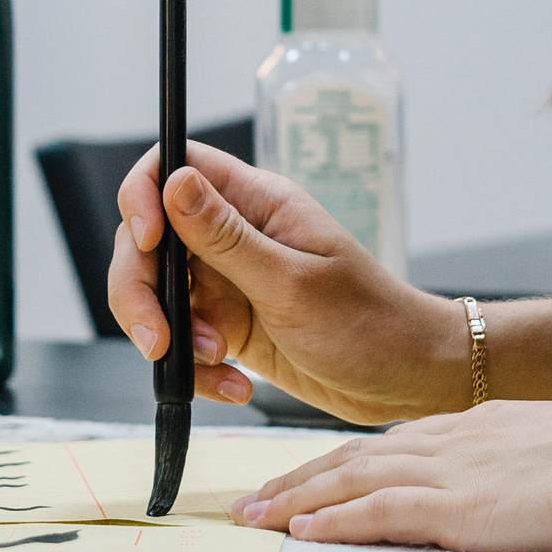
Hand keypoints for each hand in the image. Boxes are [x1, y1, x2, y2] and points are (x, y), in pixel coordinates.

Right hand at [106, 141, 468, 424]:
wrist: (410, 379)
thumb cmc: (370, 323)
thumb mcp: (293, 283)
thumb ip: (225, 237)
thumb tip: (172, 182)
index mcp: (256, 203)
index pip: (175, 167)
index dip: (143, 196)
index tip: (145, 241)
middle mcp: (236, 235)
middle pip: (150, 239)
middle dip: (141, 290)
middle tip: (157, 340)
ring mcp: (230, 281)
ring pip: (161, 294)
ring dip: (170, 337)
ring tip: (214, 363)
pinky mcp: (231, 325)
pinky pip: (185, 340)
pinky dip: (197, 368)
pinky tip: (233, 385)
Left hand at [229, 395, 551, 551]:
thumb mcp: (551, 450)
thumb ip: (516, 466)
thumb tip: (507, 490)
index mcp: (473, 426)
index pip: (384, 443)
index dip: (333, 461)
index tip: (297, 477)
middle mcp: (452, 440)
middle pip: (352, 456)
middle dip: (296, 480)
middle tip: (248, 500)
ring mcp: (455, 470)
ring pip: (352, 479)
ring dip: (297, 500)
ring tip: (254, 519)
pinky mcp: (464, 505)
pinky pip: (384, 511)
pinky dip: (338, 520)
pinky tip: (304, 532)